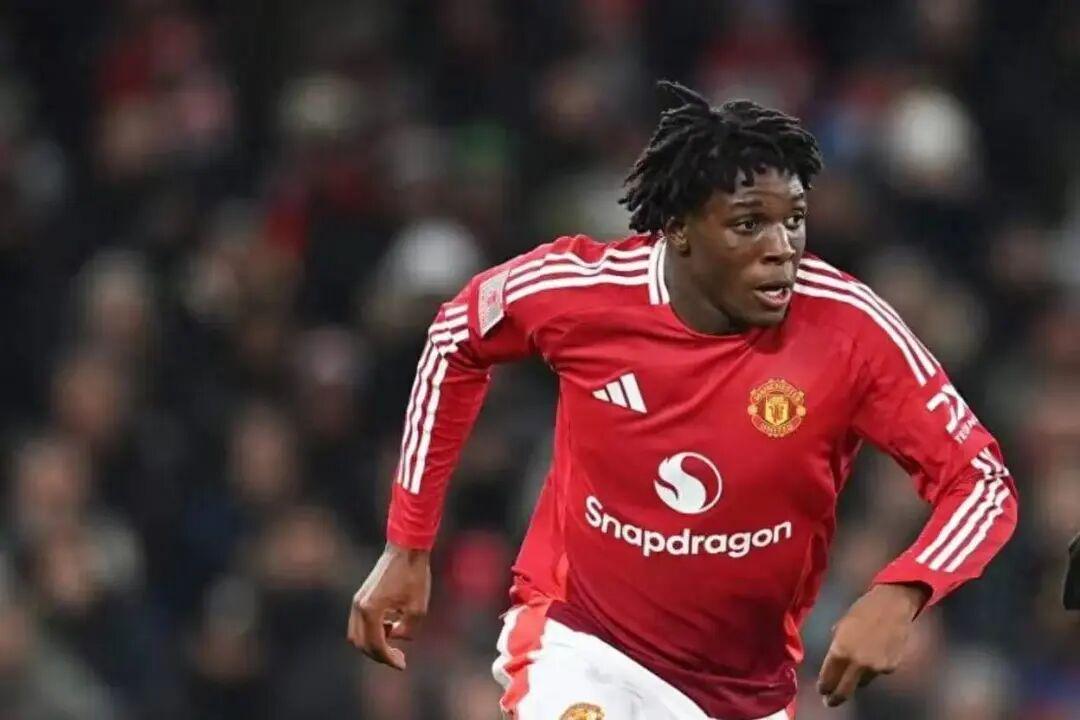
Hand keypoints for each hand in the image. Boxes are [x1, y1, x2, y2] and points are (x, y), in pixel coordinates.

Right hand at [346, 542, 430, 669]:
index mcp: (371, 611)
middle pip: (361, 643)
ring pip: (357, 634)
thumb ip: (407, 630)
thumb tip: (396, 636)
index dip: (388, 659)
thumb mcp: (418, 608)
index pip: (376, 645)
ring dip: (374, 643)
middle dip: (379, 655)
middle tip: (399, 659)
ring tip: (395, 644)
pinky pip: (361, 622)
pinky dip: (372, 630)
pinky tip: (392, 626)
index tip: (402, 665)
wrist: (406, 548)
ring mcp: (358, 600)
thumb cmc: (414, 575)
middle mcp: (359, 607)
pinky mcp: (361, 596)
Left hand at [817, 583, 928, 707]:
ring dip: (856, 680)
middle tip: (830, 701)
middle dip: (835, 698)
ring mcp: (876, 668)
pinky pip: (877, 673)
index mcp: (840, 651)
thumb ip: (837, 643)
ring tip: (855, 670)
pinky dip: (873, 668)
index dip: (823, 686)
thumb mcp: (842, 624)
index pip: (828, 678)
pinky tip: (875, 655)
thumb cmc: (863, 610)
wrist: (893, 606)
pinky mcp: (891, 668)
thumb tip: (835, 656)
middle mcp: (858, 664)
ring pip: (862, 682)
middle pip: (844, 691)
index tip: (822, 690)